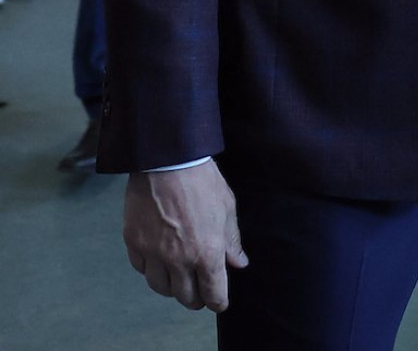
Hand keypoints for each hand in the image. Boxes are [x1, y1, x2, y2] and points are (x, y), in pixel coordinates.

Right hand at [123, 161, 247, 311]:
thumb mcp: (227, 207)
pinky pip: (142, 269)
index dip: (218, 301)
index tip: (219, 300)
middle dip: (196, 298)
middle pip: (186, 297)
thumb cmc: (202, 180)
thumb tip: (239, 263)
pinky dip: (151, 268)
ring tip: (179, 276)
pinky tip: (158, 258)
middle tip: (200, 289)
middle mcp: (179, 259)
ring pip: (161, 288)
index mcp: (207, 252)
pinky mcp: (134, 243)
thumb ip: (231, 240)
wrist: (167, 159)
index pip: (213, 294)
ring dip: (172, 286)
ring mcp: (154, 253)